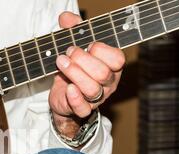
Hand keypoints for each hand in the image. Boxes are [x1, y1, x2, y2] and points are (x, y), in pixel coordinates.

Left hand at [49, 12, 125, 139]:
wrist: (63, 94)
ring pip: (92, 89)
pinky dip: (75, 98)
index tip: (85, 44)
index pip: (117, 59)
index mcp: (112, 65)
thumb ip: (73, 30)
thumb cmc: (75, 67)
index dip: (100, 50)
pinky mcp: (83, 110)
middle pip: (102, 74)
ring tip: (61, 63)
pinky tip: (68, 88)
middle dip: (82, 60)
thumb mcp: (75, 46)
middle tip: (68, 52)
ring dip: (75, 74)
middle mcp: (108, 83)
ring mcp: (97, 98)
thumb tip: (66, 18)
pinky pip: (83, 108)